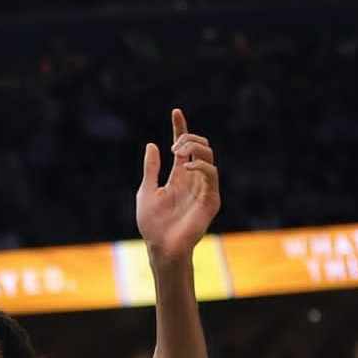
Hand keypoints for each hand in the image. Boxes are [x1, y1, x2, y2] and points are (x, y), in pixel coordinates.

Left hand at [136, 109, 221, 268]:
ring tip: (178, 152)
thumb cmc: (152, 224)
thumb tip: (152, 145)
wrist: (161, 246)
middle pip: (199, 147)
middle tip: (174, 146)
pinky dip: (200, 166)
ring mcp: (204, 188)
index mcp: (178, 176)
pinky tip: (186, 167)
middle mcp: (193, 179)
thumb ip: (151, 169)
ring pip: (208, 156)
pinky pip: (211, 175)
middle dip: (187, 138)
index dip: (180, 128)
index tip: (175, 112)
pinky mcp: (211, 199)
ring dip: (194, 148)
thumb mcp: (146, 191)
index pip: (183, 148)